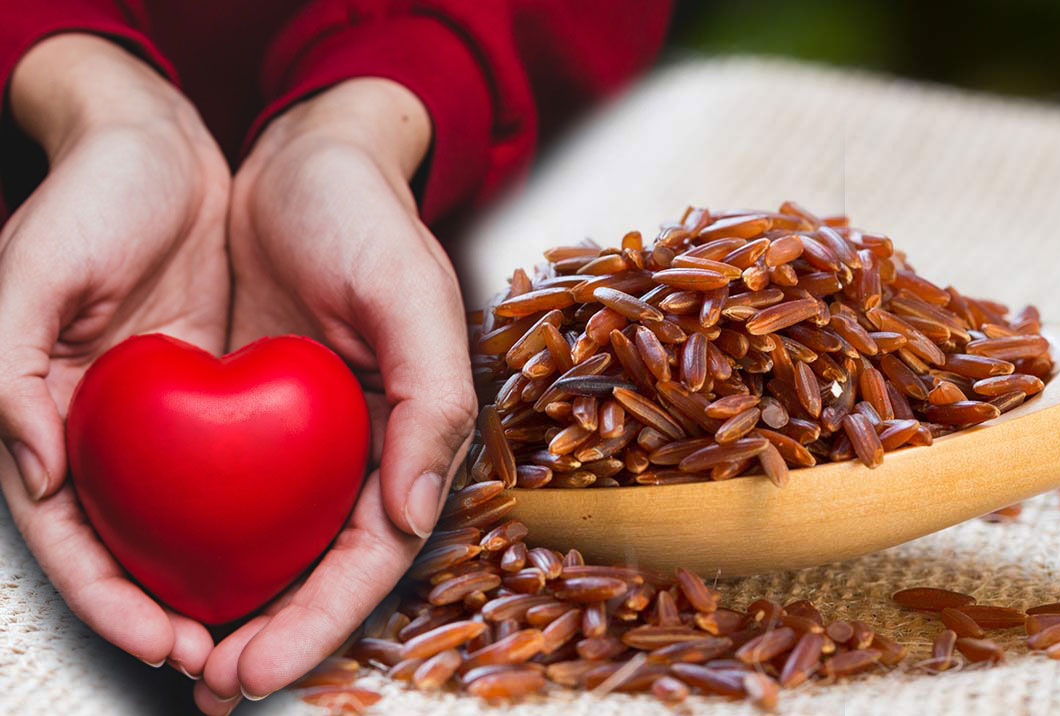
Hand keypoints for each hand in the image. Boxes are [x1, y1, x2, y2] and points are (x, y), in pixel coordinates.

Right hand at [0, 35, 229, 678]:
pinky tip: (297, 550)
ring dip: (224, 585)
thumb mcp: (26, 270)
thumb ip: (4, 371)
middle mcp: (109, 434)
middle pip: (137, 552)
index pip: (73, 540)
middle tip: (230, 668)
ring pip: (193, 525)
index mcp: (48, 420)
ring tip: (269, 637)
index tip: (166, 645)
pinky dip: (261, 517)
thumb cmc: (88, 196)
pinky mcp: (219, 394)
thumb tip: (33, 477)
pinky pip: (242, 471)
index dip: (110, 603)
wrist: (161, 144)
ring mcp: (167, 418)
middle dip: (175, 618)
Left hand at [196, 78, 474, 711]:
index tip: (261, 665)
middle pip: (317, 568)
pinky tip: (161, 572)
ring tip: (181, 654)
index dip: (321, 620)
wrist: (303, 162)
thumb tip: (413, 517)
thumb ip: (433, 407)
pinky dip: (193, 540)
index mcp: (404, 438)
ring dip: (229, 607)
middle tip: (214, 681)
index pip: (371, 554)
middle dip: (272, 635)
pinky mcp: (245, 414)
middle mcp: (355, 451)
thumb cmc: (369, 222)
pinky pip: (218, 493)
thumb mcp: (413, 300)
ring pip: (267, 546)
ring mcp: (298, 438)